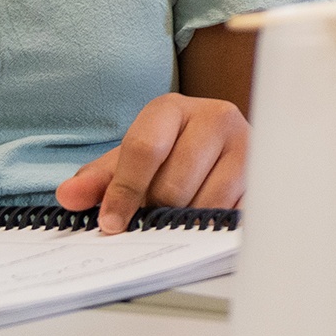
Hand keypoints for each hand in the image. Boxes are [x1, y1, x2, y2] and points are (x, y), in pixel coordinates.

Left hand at [57, 93, 250, 231]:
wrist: (222, 147)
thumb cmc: (171, 154)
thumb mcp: (129, 161)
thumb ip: (97, 179)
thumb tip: (69, 196)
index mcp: (172, 108)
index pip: (144, 150)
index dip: (123, 192)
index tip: (111, 224)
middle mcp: (215, 117)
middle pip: (173, 184)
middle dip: (155, 211)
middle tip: (151, 217)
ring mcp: (247, 144)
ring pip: (206, 203)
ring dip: (184, 221)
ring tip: (177, 216)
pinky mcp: (267, 174)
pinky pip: (234, 214)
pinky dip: (212, 227)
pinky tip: (203, 221)